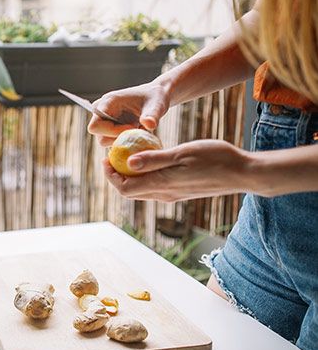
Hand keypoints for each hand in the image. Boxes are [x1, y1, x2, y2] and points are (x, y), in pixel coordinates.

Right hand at [87, 82, 169, 146]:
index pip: (95, 126)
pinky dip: (125, 141)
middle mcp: (101, 112)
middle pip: (100, 136)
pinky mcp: (110, 128)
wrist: (156, 98)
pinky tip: (137, 132)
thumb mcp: (157, 105)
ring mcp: (105, 121)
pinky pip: (113, 141)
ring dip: (123, 140)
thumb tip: (150, 125)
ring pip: (106, 140)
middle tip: (138, 130)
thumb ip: (153, 115)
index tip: (132, 128)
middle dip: (119, 138)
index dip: (111, 132)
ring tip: (138, 129)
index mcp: (107, 103)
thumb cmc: (156, 98)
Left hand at [103, 140, 250, 201]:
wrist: (243, 173)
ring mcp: (173, 195)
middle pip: (130, 191)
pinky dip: (145, 177)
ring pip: (142, 190)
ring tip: (127, 156)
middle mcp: (165, 195)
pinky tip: (150, 160)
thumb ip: (154, 159)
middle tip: (112, 156)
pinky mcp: (181, 192)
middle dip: (116, 176)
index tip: (106, 158)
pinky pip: (155, 187)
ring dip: (130, 177)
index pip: (125, 188)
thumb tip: (128, 162)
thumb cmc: (215, 158)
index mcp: (162, 185)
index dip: (110, 176)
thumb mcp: (181, 153)